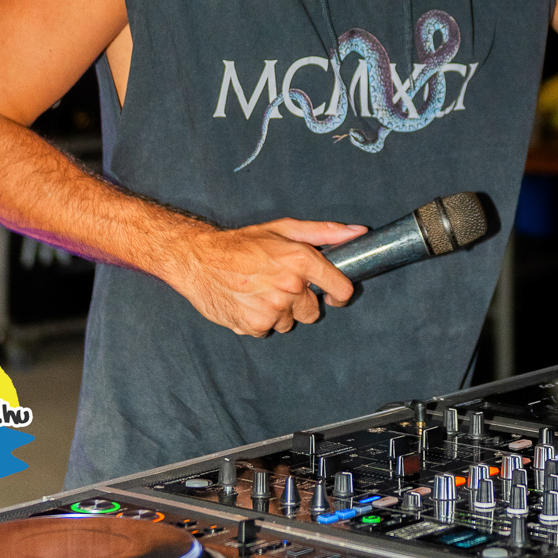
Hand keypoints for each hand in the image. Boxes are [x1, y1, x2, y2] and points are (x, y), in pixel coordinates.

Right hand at [164, 218, 365, 336]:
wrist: (200, 260)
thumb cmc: (243, 243)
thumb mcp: (285, 228)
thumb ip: (325, 232)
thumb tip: (357, 233)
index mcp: (301, 260)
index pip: (341, 289)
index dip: (339, 292)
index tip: (331, 292)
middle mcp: (290, 287)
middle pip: (314, 311)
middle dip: (302, 300)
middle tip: (281, 283)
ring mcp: (273, 309)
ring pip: (291, 322)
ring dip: (281, 311)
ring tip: (262, 290)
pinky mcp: (256, 325)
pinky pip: (270, 329)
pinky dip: (262, 319)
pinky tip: (250, 301)